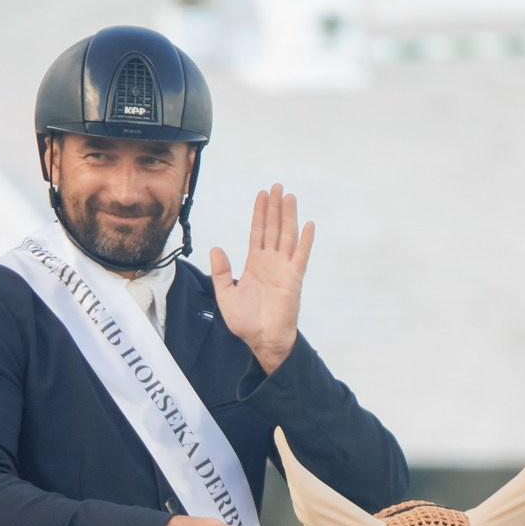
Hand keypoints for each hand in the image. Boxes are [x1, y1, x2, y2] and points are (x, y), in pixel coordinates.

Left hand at [209, 184, 313, 374]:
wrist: (262, 339)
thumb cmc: (245, 322)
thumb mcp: (225, 295)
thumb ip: (221, 272)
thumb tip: (216, 248)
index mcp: (255, 264)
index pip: (258, 233)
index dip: (259, 213)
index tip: (262, 195)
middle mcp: (271, 262)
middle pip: (273, 228)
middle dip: (274, 207)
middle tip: (277, 186)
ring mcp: (284, 269)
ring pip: (287, 236)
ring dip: (288, 216)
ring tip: (289, 196)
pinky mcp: (294, 278)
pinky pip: (300, 256)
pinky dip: (305, 240)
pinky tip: (308, 224)